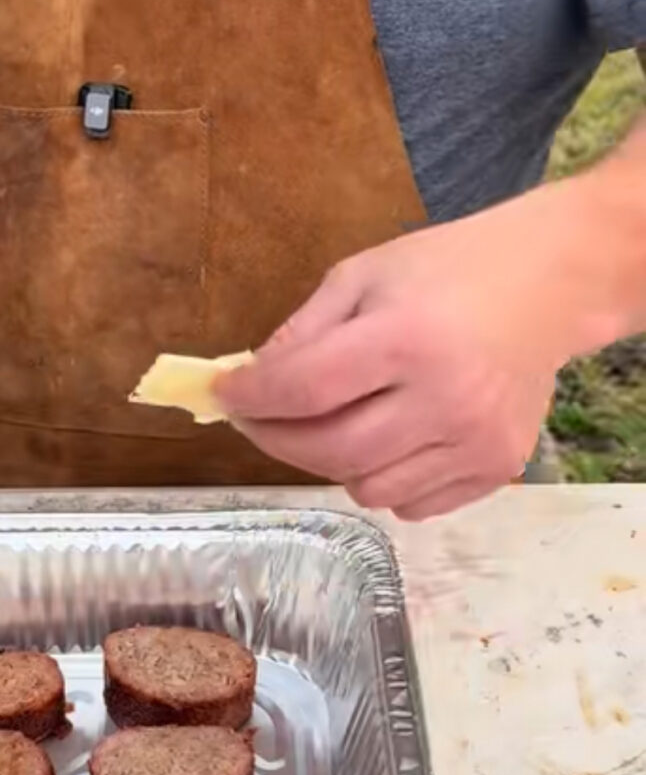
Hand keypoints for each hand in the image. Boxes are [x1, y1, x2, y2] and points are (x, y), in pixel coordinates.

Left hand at [218, 179, 624, 520]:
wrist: (550, 284)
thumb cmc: (448, 270)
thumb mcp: (363, 275)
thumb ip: (302, 332)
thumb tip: (246, 383)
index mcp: (407, 338)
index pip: (304, 390)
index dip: (251, 399)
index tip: (224, 396)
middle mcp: (446, 398)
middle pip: (330, 451)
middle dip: (276, 440)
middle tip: (258, 420)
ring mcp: (477, 440)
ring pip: (368, 489)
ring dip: (332, 462)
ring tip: (336, 421)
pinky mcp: (498, 467)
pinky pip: (414, 504)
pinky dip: (384, 480)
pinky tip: (390, 438)